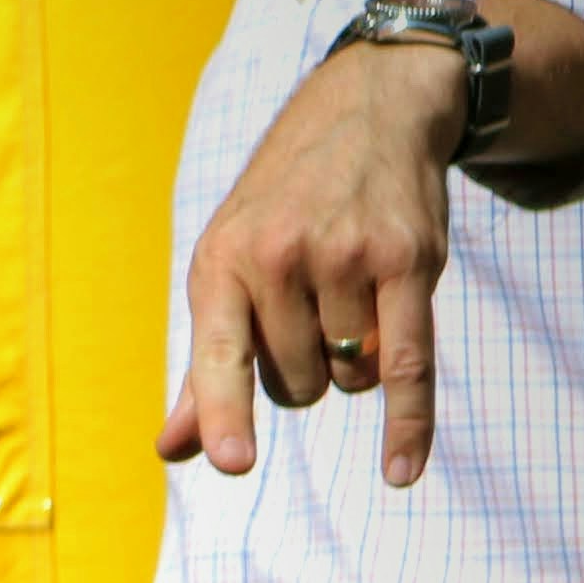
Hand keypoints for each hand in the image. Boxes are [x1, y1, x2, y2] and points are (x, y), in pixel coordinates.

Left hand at [159, 40, 463, 486]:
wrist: (364, 113)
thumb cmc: (280, 211)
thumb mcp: (225, 269)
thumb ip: (204, 368)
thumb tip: (174, 450)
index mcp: (220, 266)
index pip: (220, 357)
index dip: (226, 413)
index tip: (234, 461)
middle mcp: (280, 260)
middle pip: (293, 384)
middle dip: (303, 374)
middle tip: (307, 316)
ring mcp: (347, 258)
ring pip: (348, 378)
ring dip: (352, 368)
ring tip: (348, 305)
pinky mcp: (409, 259)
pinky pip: (409, 366)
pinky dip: (407, 423)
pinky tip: (401, 469)